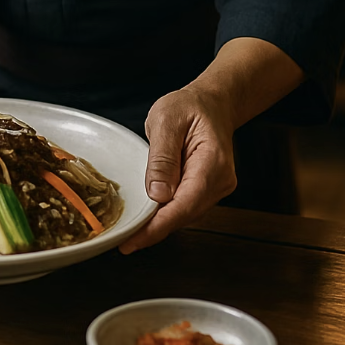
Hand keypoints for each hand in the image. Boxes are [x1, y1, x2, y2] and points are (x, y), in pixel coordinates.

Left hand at [119, 85, 237, 252]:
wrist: (212, 104)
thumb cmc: (190, 107)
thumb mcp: (167, 119)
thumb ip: (162, 157)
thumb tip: (158, 194)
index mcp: (213, 161)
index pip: (186, 203)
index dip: (159, 225)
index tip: (134, 240)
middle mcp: (221, 180)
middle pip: (186, 214)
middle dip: (154, 229)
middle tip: (124, 240)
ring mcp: (217, 187)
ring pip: (185, 215)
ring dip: (159, 223)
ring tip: (131, 228)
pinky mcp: (208, 191)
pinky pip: (186, 207)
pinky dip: (166, 213)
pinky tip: (148, 214)